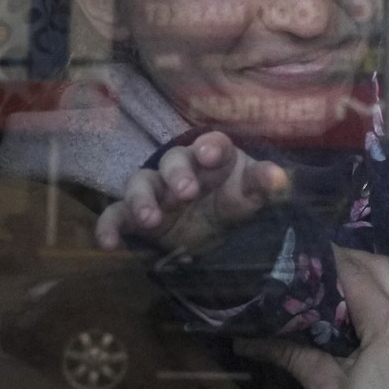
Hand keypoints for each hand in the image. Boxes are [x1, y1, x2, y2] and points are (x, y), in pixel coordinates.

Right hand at [95, 130, 288, 252]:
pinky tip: (107, 244)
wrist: (216, 231)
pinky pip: (115, 215)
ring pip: (139, 183)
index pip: (211, 144)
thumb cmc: (234, 198)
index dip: (210, 148)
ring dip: (142, 199)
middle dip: (177, 174)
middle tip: (186, 193)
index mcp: (212, 157)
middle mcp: (180, 168)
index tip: (209, 156)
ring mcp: (155, 190)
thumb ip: (265, 184)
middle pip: (172, 161)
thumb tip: (280, 179)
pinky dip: (108, 227)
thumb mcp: (252, 195)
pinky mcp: (136, 216)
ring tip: (150, 219)